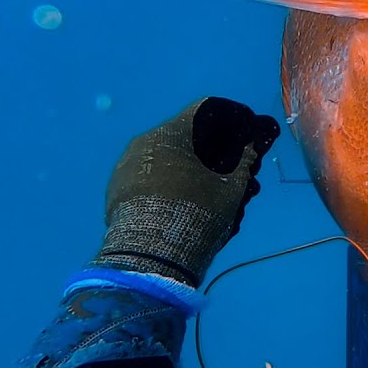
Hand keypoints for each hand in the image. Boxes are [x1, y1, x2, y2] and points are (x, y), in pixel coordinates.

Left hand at [92, 97, 280, 287]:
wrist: (151, 256)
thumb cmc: (196, 214)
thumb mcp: (230, 189)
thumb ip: (243, 162)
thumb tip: (251, 146)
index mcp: (171, 132)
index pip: (205, 111)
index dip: (230, 120)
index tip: (243, 137)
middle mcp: (144, 140)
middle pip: (183, 136)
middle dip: (207, 150)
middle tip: (226, 171)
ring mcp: (125, 165)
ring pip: (163, 157)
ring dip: (184, 168)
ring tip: (202, 192)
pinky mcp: (115, 188)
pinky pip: (146, 176)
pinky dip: (164, 183)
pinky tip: (177, 203)